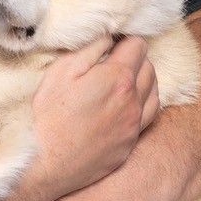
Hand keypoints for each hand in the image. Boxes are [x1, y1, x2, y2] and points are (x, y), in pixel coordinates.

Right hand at [18, 35, 159, 200]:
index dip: (124, 39)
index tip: (111, 43)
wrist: (46, 163)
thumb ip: (90, 49)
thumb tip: (108, 37)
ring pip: (154, 92)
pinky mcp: (130, 145)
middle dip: (134, 59)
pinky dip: (143, 104)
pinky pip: (148, 116)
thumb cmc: (49, 116)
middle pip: (149, 67)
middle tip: (113, 60)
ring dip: (143, 81)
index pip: (138, 45)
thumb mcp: (61, 71)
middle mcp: (133, 101)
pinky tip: (127, 105)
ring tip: (122, 81)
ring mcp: (134, 125)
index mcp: (118, 78)